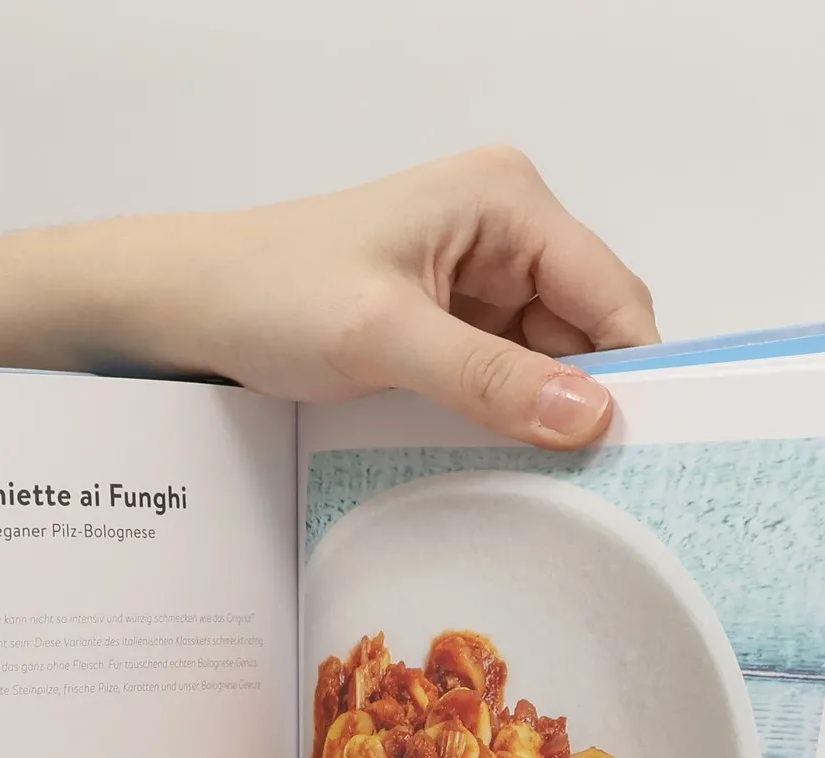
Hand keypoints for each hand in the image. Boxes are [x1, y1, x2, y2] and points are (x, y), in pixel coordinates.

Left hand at [0, 147, 656, 448]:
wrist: (182, 309)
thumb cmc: (265, 293)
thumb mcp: (385, 339)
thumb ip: (492, 380)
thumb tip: (591, 417)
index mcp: (505, 201)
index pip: (612, 295)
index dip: (633, 374)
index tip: (642, 455)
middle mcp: (500, 230)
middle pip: (587, 332)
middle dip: (585, 402)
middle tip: (595, 488)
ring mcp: (473, 278)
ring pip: (546, 363)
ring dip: (539, 418)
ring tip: (537, 481)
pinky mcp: (442, 322)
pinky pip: (500, 377)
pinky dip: (501, 419)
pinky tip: (493, 460)